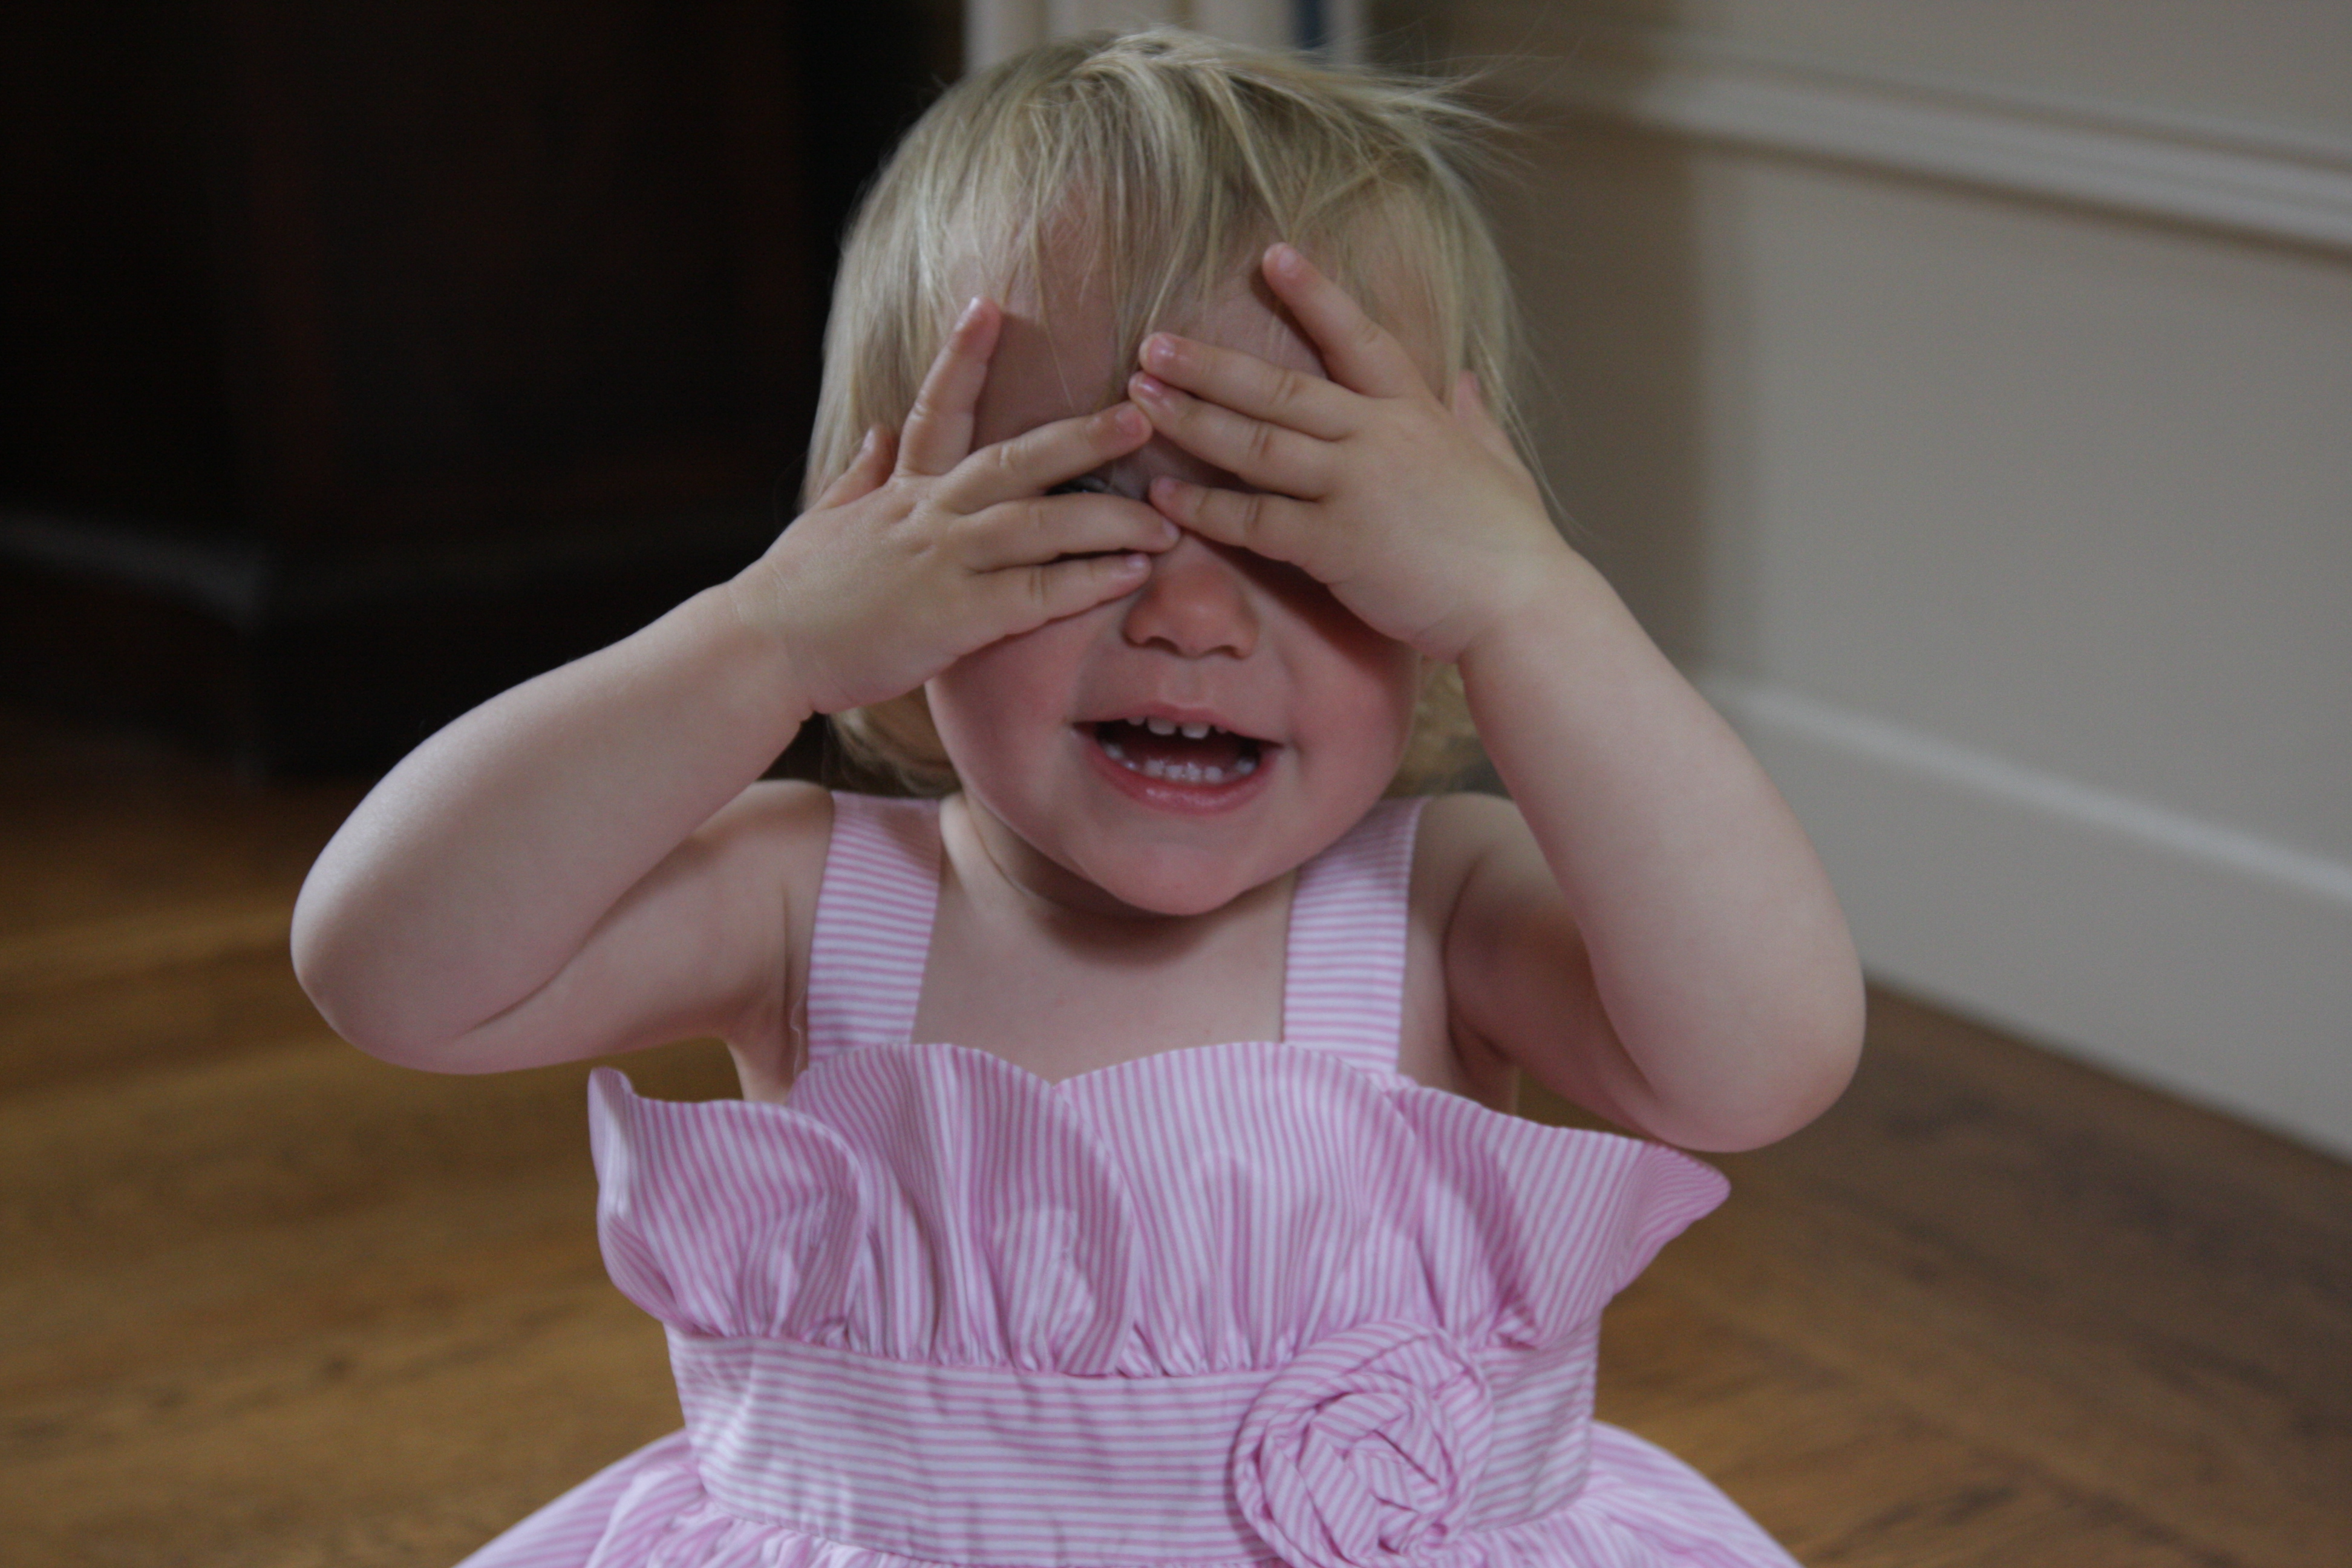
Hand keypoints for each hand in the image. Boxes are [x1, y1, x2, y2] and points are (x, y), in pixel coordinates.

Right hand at [733, 297, 1178, 714]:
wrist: (760, 652)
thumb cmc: (795, 594)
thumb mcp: (824, 521)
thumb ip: (860, 476)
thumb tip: (877, 430)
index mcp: (900, 491)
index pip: (936, 409)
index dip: (964, 357)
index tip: (990, 305)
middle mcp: (927, 514)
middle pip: (1016, 461)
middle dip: (1083, 436)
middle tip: (1143, 412)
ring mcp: (943, 563)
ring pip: (1041, 525)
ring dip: (1110, 519)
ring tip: (1167, 519)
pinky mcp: (954, 617)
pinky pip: (1036, 594)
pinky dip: (1087, 582)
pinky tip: (1130, 574)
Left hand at [1129, 244, 1567, 663]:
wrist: (1521, 606)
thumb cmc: (1512, 544)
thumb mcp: (1499, 462)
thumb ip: (1474, 418)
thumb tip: (1465, 378)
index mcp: (1418, 412)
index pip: (1359, 337)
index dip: (1315, 294)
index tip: (1271, 255)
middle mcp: (1379, 437)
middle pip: (1281, 387)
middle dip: (1211, 363)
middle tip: (1152, 342)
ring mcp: (1354, 488)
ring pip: (1256, 444)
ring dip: (1193, 419)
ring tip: (1140, 397)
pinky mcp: (1335, 544)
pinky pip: (1255, 520)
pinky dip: (1206, 507)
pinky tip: (1164, 495)